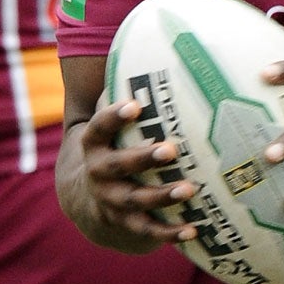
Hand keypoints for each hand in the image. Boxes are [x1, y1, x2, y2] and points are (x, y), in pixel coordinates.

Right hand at [71, 99, 198, 249]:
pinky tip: (195, 229)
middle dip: (143, 158)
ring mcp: (111, 200)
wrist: (88, 201)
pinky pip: (148, 230)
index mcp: (95, 143)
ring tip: (189, 189)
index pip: (99, 126)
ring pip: (136, 199)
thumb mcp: (113, 124)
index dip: (114, 116)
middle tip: (171, 149)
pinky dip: (170, 232)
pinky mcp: (127, 224)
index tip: (136, 105)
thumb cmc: (115, 147)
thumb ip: (129, 94)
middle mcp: (99, 172)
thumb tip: (164, 51)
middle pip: (119, 165)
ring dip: (162, 195)